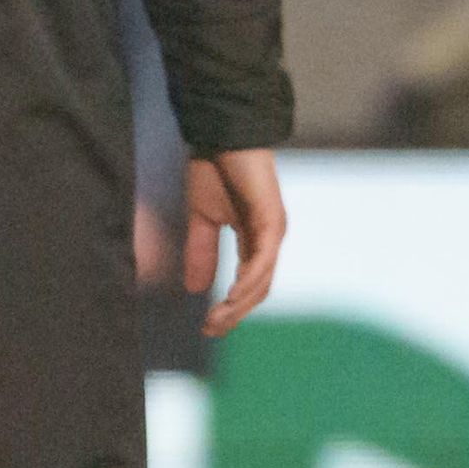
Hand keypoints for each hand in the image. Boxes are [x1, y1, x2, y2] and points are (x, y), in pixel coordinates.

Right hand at [189, 147, 288, 334]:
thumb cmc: (215, 170)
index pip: (248, 285)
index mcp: (254, 240)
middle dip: (235, 314)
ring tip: (217, 320)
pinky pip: (263, 260)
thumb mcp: (203, 218)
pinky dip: (249, 281)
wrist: (222, 136)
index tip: (209, 328)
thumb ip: (202, 250)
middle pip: (258, 290)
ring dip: (239, 304)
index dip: (231, 308)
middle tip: (211, 330)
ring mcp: (273, 231)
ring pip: (261, 280)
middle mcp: (268, 240)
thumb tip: (195, 288)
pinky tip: (232, 296)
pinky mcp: (272, 221)